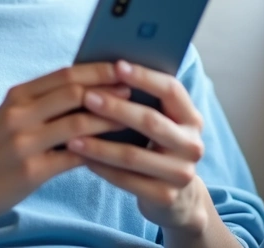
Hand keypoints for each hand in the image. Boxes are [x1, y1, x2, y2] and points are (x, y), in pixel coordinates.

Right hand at [0, 63, 130, 226]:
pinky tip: (115, 151)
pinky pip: (74, 156)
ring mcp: (24, 141)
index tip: (122, 65)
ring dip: (110, 118)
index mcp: (17, 96)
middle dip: (109, 87)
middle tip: (135, 87)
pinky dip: (98, 152)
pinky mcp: (31, 170)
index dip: (97, 68)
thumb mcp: (12, 118)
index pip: (64, 73)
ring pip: (79, 121)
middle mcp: (19, 113)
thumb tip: (88, 89)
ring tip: (132, 117)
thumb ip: (43, 103)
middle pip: (74, 91)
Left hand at [65, 60, 211, 235]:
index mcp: (191, 118)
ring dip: (99, 144)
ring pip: (133, 155)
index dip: (144, 77)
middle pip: (151, 122)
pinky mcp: (165, 196)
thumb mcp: (159, 123)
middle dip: (116, 108)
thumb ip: (142, 101)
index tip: (116, 65)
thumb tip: (104, 69)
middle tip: (87, 97)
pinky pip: (126, 179)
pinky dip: (101, 167)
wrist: (176, 198)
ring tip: (71, 135)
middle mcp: (192, 144)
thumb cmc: (156, 147)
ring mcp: (181, 173)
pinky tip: (81, 158)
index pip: (171, 90)